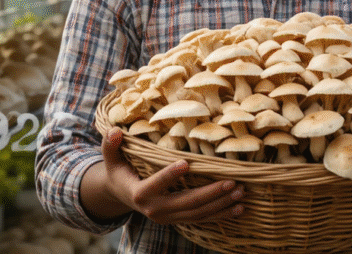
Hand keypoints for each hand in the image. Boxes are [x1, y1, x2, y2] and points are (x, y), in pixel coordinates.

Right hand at [84, 127, 245, 224]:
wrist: (121, 196)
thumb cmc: (119, 171)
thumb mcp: (111, 159)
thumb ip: (111, 145)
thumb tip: (114, 131)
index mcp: (139, 193)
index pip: (155, 185)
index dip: (169, 175)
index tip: (186, 163)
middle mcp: (155, 210)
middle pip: (186, 202)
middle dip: (210, 193)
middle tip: (232, 182)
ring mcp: (168, 218)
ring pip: (197, 214)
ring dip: (220, 204)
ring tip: (240, 193)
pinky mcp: (177, 220)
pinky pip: (201, 219)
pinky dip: (221, 214)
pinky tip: (239, 208)